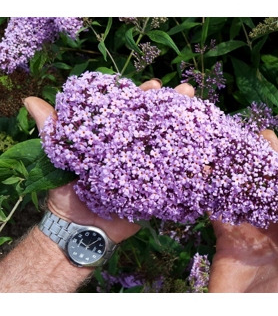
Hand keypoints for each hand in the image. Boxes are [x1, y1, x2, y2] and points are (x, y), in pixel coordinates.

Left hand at [24, 79, 194, 243]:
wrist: (82, 229)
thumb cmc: (68, 191)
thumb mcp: (60, 157)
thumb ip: (54, 131)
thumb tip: (31, 101)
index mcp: (116, 137)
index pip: (132, 110)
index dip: (144, 96)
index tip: (155, 86)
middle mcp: (136, 148)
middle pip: (158, 122)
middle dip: (174, 106)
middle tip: (188, 93)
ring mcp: (150, 166)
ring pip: (171, 143)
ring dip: (188, 129)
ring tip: (203, 115)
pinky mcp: (159, 186)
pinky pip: (178, 173)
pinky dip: (193, 163)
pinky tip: (208, 154)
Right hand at [208, 130, 277, 292]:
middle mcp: (277, 230)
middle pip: (273, 189)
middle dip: (268, 162)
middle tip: (261, 136)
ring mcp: (251, 235)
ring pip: (246, 195)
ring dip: (241, 171)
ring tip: (235, 146)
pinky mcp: (227, 241)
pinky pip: (219, 212)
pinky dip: (213, 191)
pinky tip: (208, 171)